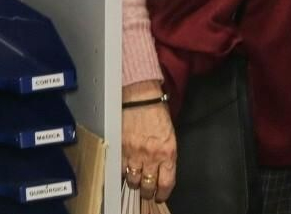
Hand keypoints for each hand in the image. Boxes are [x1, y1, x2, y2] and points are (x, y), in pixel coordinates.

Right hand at [123, 80, 176, 204]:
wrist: (140, 96)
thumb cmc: (156, 111)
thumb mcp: (169, 134)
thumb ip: (166, 153)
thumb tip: (163, 168)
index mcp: (168, 152)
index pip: (166, 183)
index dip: (162, 193)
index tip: (160, 196)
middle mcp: (152, 156)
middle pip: (148, 185)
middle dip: (147, 191)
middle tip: (147, 191)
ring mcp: (135, 153)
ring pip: (133, 180)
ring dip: (134, 182)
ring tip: (135, 181)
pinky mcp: (121, 149)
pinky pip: (120, 168)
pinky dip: (122, 172)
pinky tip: (124, 171)